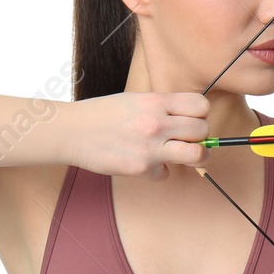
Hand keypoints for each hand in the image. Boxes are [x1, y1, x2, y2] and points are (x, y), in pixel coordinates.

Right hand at [66, 91, 210, 180]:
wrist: (71, 132)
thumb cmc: (103, 114)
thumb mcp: (135, 100)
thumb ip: (163, 108)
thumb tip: (191, 121)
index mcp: (156, 101)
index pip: (201, 106)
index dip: (201, 115)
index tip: (192, 120)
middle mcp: (156, 123)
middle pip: (203, 131)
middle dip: (200, 137)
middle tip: (187, 139)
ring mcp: (150, 147)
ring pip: (197, 155)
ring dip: (195, 157)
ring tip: (184, 155)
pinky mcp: (141, 168)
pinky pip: (166, 173)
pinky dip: (158, 171)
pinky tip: (144, 163)